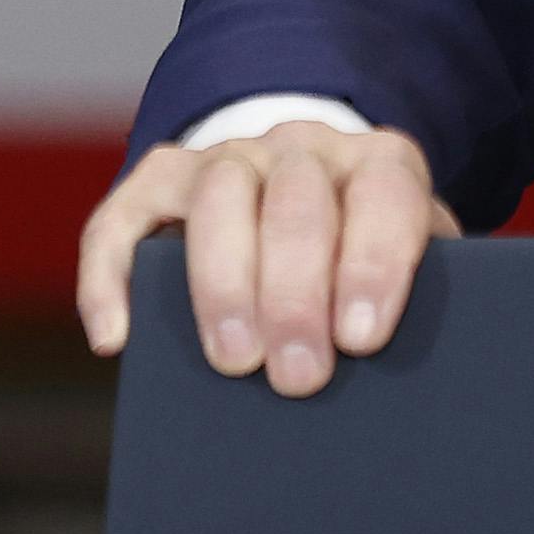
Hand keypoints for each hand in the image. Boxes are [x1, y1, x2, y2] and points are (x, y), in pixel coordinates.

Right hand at [75, 118, 459, 396]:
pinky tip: (117, 338)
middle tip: (298, 377)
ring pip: (218, 195)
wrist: (315, 205)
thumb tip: (406, 385)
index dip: (373, 263)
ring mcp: (229, 158)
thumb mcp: (415, 276)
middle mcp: (304, 148)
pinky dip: (112, 277)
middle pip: (296, 200)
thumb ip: (420, 306)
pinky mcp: (162, 182)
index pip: (384, 194)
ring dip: (223, 282)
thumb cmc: (370, 271)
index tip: (361, 339)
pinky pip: (122, 217)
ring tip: (235, 362)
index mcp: (380, 165)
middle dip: (294, 295)